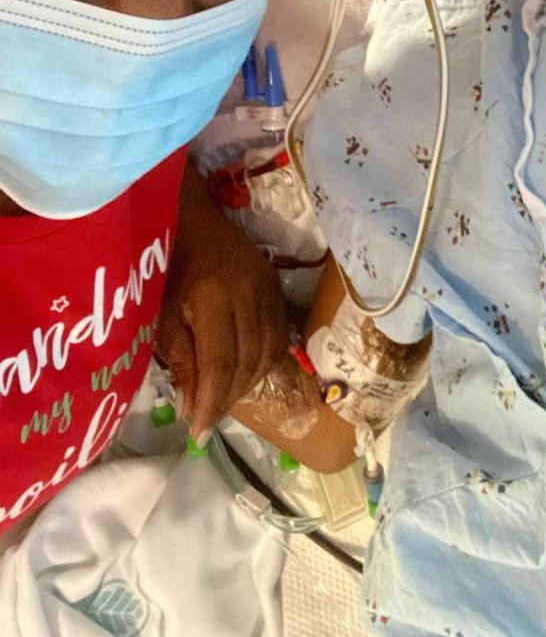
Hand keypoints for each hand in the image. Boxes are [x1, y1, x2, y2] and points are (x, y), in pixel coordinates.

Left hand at [156, 164, 287, 438]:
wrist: (193, 215)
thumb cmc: (168, 264)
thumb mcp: (163, 314)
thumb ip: (181, 359)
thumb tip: (192, 408)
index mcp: (216, 298)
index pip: (220, 363)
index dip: (211, 402)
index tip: (198, 433)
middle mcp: (250, 295)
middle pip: (248, 362)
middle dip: (227, 398)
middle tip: (206, 421)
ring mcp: (269, 291)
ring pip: (268, 353)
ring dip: (246, 384)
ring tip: (222, 401)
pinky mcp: (277, 289)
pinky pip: (278, 337)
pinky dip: (262, 363)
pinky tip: (244, 375)